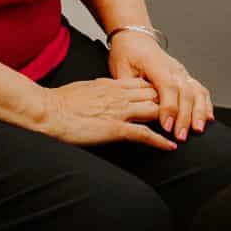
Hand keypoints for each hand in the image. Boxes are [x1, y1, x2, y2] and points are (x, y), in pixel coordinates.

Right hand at [43, 76, 172, 148]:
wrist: (47, 111)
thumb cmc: (59, 103)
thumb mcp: (84, 89)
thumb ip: (99, 91)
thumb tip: (104, 95)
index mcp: (111, 85)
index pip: (143, 84)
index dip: (158, 90)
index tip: (168, 97)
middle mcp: (119, 95)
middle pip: (155, 94)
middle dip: (170, 103)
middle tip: (183, 113)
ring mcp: (119, 111)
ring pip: (155, 110)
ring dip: (170, 120)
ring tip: (182, 129)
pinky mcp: (116, 128)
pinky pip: (144, 134)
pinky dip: (160, 140)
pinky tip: (170, 146)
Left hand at [109, 32, 213, 138]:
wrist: (135, 39)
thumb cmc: (127, 52)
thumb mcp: (120, 69)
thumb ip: (128, 90)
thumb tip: (133, 110)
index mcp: (156, 64)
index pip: (168, 87)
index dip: (169, 108)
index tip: (167, 125)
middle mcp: (173, 68)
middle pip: (186, 92)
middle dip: (185, 117)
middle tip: (180, 135)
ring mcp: (181, 72)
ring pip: (197, 92)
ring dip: (199, 112)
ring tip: (197, 130)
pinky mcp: (185, 77)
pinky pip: (200, 90)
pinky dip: (206, 105)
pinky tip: (207, 118)